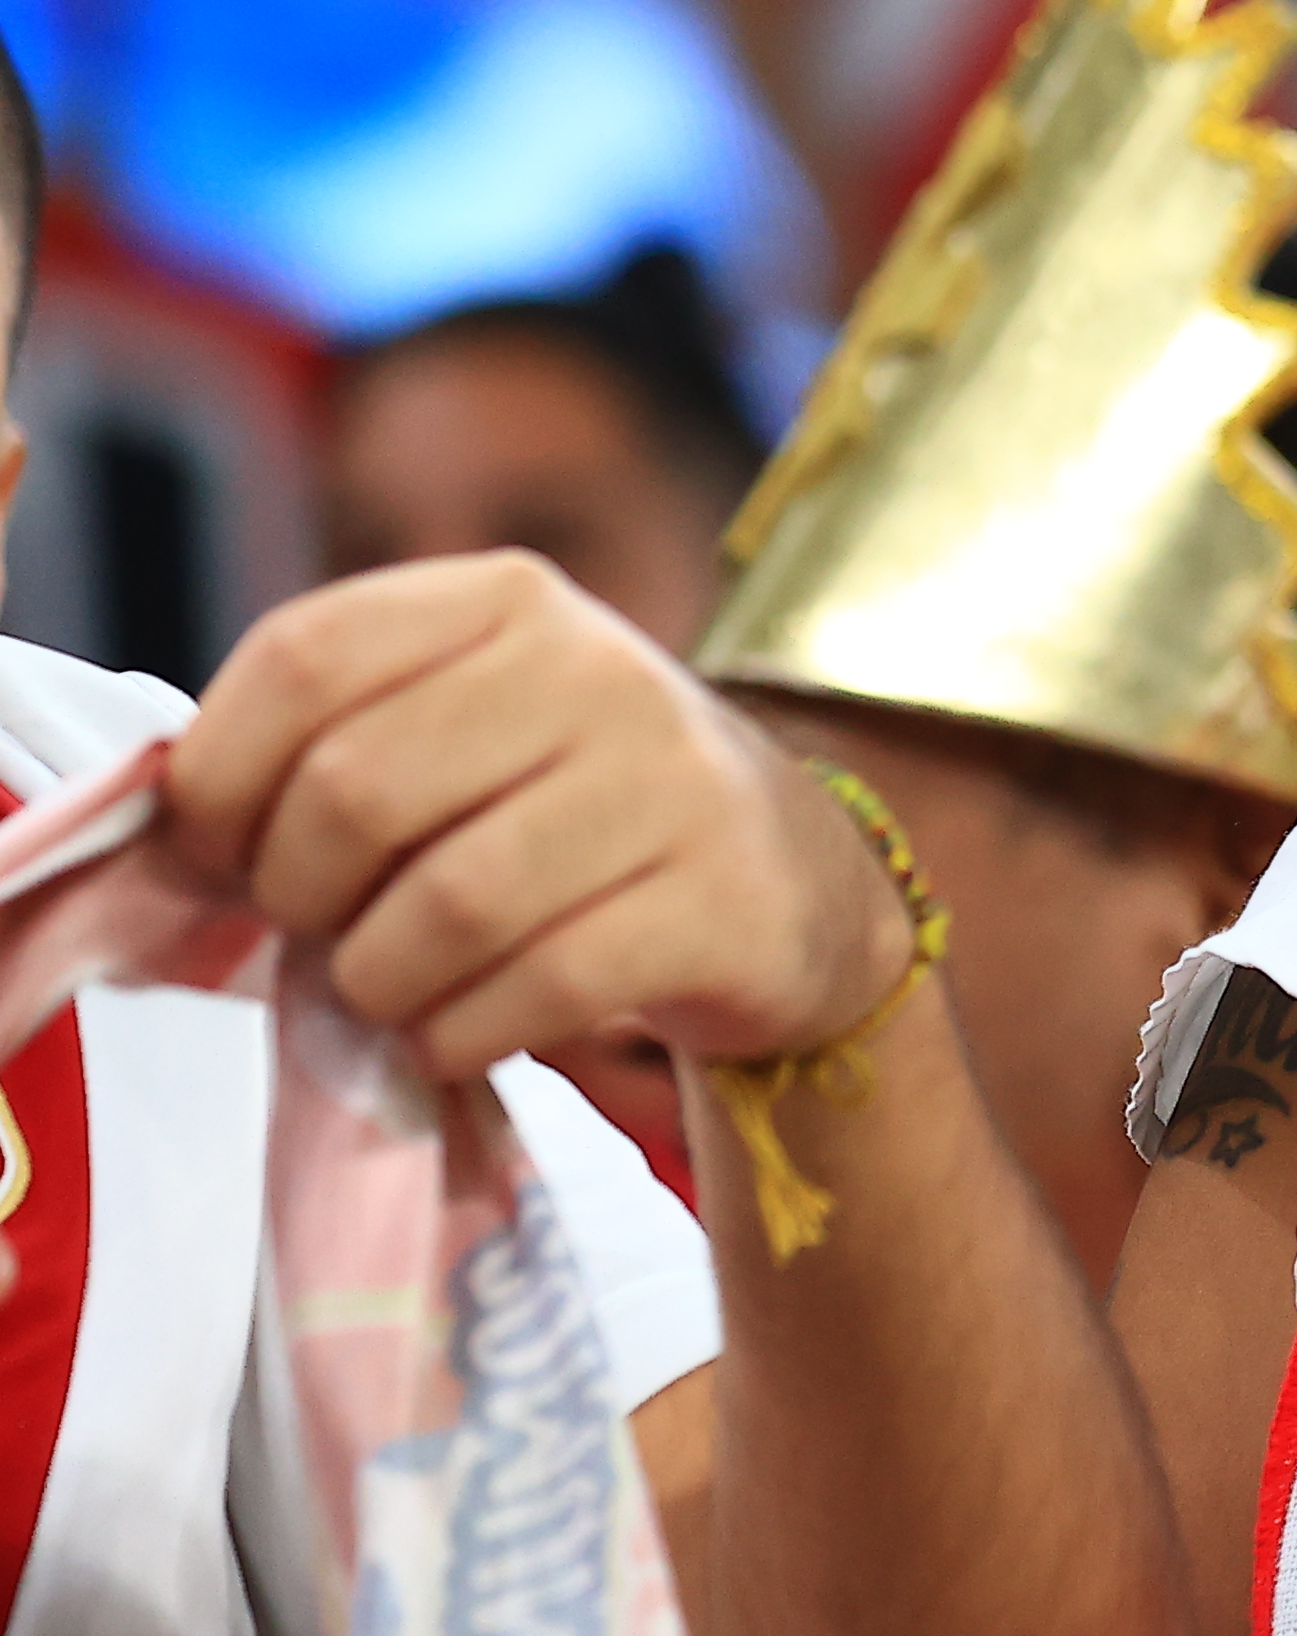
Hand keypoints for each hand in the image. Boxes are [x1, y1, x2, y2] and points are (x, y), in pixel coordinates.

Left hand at [163, 555, 915, 1075]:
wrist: (791, 880)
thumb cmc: (572, 810)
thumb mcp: (466, 726)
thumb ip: (329, 744)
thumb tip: (166, 836)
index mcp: (510, 600)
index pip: (303, 658)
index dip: (222, 778)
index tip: (225, 854)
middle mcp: (598, 667)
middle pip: (355, 790)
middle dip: (299, 895)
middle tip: (325, 932)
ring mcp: (673, 781)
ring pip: (444, 908)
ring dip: (380, 983)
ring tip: (396, 992)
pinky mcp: (721, 902)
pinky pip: (539, 990)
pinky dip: (464, 1036)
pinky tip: (466, 1031)